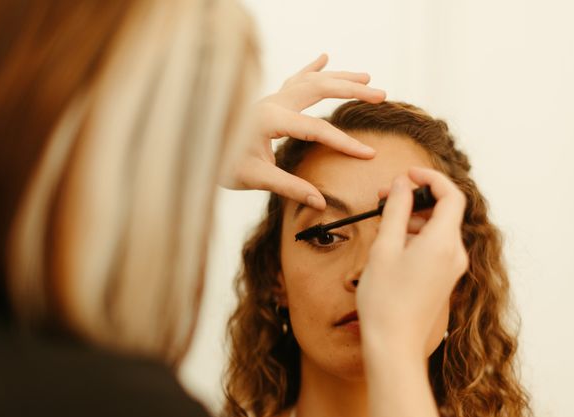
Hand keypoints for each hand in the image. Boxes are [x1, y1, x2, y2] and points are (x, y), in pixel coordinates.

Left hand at [219, 54, 385, 209]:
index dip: (344, 142)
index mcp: (269, 119)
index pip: (316, 129)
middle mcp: (271, 103)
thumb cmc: (218, 163)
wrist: (192, 149)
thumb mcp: (254, 179)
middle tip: (381, 95)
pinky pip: (293, 78)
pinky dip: (310, 67)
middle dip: (352, 91)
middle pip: (319, 89)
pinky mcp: (267, 101)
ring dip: (339, 76)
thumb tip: (320, 202)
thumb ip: (289, 188)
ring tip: (367, 77)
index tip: (368, 153)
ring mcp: (269, 98)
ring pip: (310, 80)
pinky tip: (323, 56)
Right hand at [356, 167, 467, 359]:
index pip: (451, 195)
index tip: (407, 174)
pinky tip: (392, 244)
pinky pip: (435, 245)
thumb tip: (402, 184)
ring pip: (438, 228)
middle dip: (416, 198)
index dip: (430, 178)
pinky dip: (417, 236)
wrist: (394, 344)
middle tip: (385, 196)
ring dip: (413, 217)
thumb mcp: (385, 247)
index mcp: (443, 242)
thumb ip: (396, 209)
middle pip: (444, 210)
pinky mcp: (444, 278)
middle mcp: (455, 253)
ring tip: (383, 222)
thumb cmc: (386, 299)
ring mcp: (452, 267)